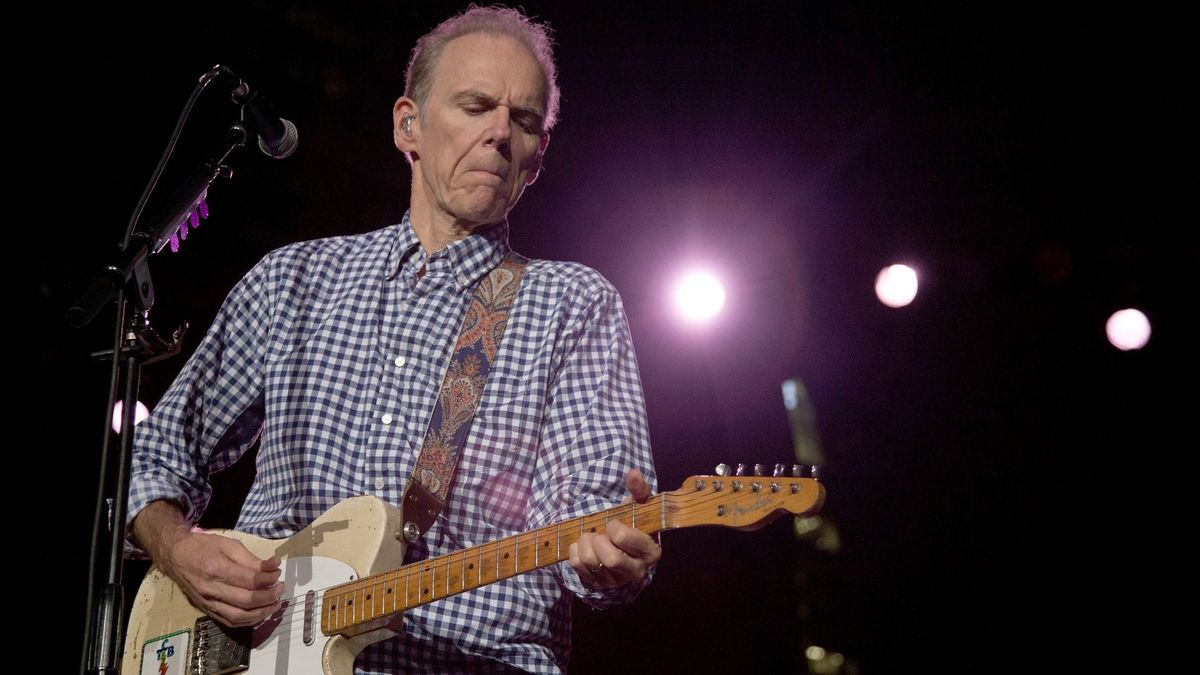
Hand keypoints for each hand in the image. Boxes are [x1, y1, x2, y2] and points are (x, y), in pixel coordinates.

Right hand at [133, 501, 282, 626]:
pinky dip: (247, 621)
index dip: (269, 579)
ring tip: (274, 603)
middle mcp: (211, 589)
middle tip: (280, 589)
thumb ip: (251, 559)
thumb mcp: (229, 544)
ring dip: (261, 613)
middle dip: (269, 597)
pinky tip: (259, 613)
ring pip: (238, 616)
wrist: (174, 555)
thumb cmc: (203, 546)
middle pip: (246, 601)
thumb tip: (274, 566)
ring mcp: (207, 602)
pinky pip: (229, 621)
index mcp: (217, 569)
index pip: (250, 581)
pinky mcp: (205, 609)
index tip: (278, 573)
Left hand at [568, 469, 662, 589]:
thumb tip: (633, 473)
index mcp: (650, 552)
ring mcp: (616, 581)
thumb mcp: (639, 507)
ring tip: (592, 537)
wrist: (623, 548)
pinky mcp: (597, 584)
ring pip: (590, 561)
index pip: (623, 538)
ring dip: (585, 542)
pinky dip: (575, 550)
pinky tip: (585, 546)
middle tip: (601, 533)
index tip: (614, 523)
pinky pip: (577, 566)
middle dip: (599, 540)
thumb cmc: (633, 525)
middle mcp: (636, 572)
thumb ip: (638, 490)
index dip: (614, 527)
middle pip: (609, 559)